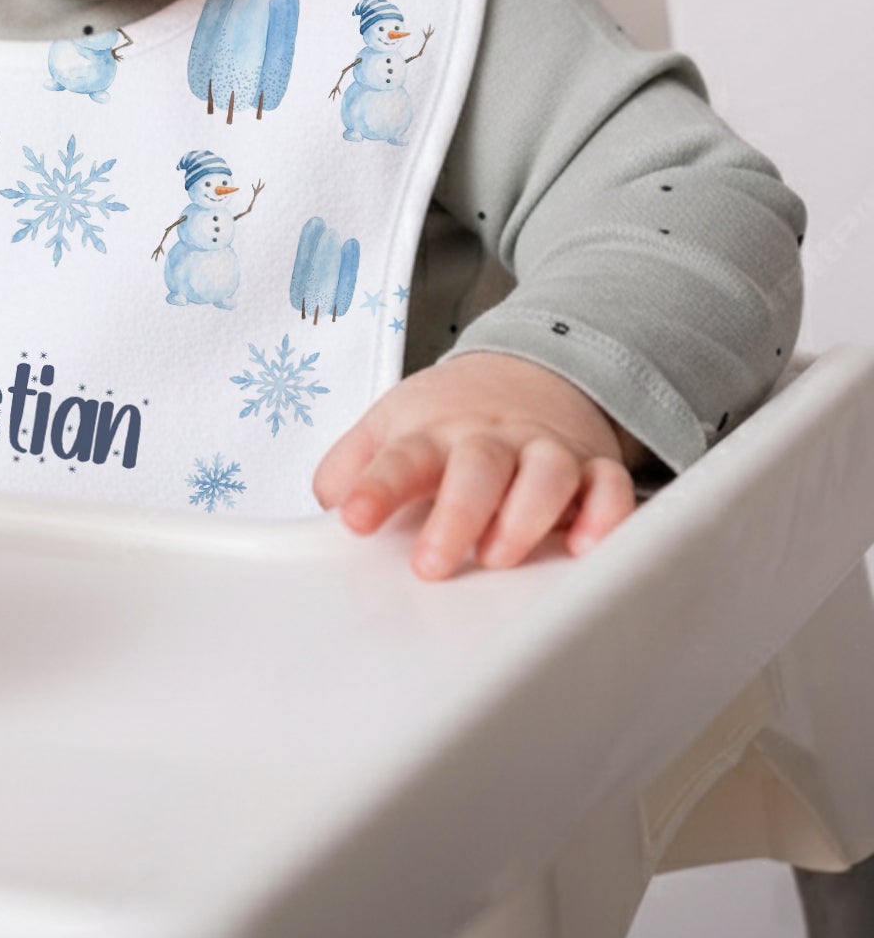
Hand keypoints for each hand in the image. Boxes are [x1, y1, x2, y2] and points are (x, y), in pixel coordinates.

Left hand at [312, 351, 647, 579]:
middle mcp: (490, 438)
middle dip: (455, 516)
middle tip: (430, 566)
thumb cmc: (448, 417)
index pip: (400, 457)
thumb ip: (349, 468)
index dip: (376, 488)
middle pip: (476, 467)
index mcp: (432, 432)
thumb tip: (327, 506)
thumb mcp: (387, 428)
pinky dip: (605, 516)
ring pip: (546, 473)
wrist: (527, 371)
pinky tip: (586, 547)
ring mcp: (544, 449)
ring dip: (525, 516)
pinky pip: (611, 487)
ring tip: (498, 557)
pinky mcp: (594, 466)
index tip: (355, 520)